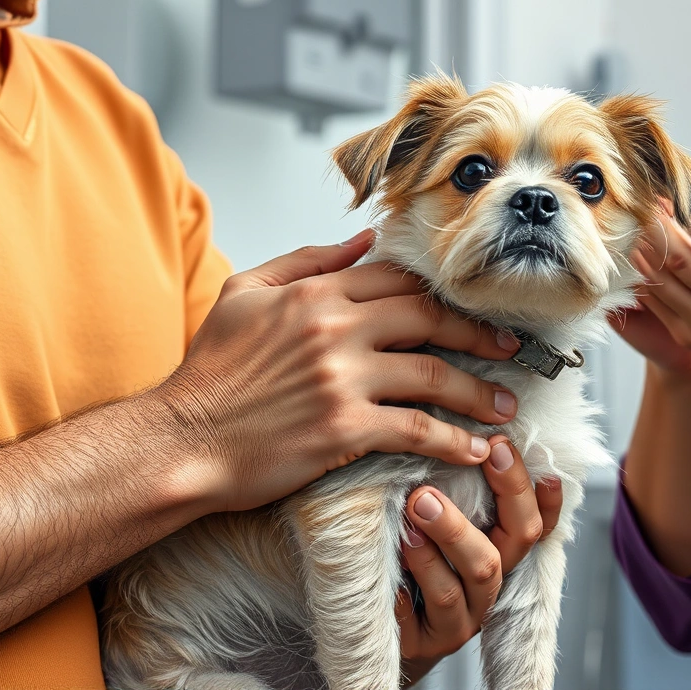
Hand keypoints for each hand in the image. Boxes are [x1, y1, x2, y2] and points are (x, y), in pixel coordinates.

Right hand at [160, 230, 523, 512]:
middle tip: (509, 349)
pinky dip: (454, 441)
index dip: (441, 292)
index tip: (469, 307)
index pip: (397, 279)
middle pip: (429, 318)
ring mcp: (343, 379)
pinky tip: (476, 450)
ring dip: (478, 391)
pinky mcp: (344, 429)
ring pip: (433, 374)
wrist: (181, 440)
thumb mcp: (244, 293)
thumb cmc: (208, 373)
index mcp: (315, 293)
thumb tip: (363, 239)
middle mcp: (335, 328)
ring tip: (504, 407)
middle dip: (477, 333)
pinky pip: (417, 430)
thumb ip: (306, 260)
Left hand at [397, 437, 564, 684]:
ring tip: (415, 507)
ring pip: (472, 578)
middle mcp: (490, 585)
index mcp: (499, 553)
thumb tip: (454, 434)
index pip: (536, 521)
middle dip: (497, 497)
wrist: (377, 628)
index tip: (513, 447)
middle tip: (474, 453)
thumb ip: (451, 492)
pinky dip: (405, 592)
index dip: (539, 491)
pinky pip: (421, 619)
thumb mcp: (433, 524)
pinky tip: (390, 572)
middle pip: (515, 543)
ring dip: (447, 536)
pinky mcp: (427, 643)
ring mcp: (462, 618)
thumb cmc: (405, 562)